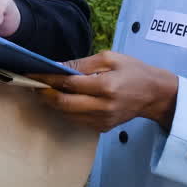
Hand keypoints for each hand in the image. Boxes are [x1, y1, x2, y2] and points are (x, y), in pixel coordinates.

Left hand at [31, 51, 178, 132]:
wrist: (154, 94)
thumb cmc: (133, 71)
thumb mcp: (110, 58)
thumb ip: (82, 64)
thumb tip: (57, 67)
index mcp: (106, 86)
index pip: (69, 84)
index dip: (48, 79)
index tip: (33, 73)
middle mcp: (103, 106)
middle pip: (63, 103)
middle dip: (44, 94)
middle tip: (33, 85)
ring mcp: (102, 120)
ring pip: (67, 114)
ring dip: (51, 104)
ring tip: (42, 91)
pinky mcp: (102, 128)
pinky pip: (76, 120)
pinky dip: (64, 110)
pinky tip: (60, 100)